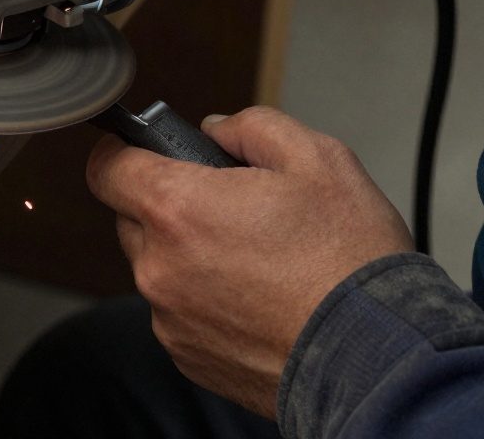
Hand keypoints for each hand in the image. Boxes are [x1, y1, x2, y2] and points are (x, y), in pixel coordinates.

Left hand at [86, 106, 413, 416]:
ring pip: (157, 266)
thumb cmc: (349, 262)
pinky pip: (178, 310)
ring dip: (189, 254)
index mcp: (177, 209)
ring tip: (256, 258)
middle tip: (230, 207)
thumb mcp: (317, 158)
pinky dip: (205, 299)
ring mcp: (169, 317)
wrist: (378, 358)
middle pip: (132, 217)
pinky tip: (257, 296)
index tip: (144, 151)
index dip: (123, 151)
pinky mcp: (187, 354)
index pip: (105, 168)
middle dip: (169, 204)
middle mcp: (159, 267)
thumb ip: (252, 126)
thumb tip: (216, 129)